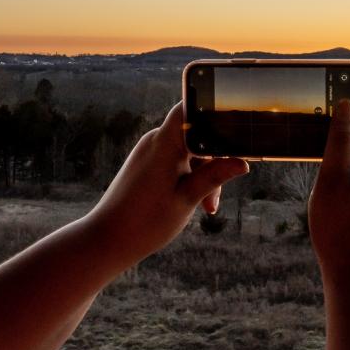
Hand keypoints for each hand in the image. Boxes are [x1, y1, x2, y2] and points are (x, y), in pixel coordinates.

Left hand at [86, 103, 248, 266]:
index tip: (235, 124)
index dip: (214, 110)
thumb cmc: (145, 221)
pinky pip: (178, 161)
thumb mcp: (188, 198)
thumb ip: (215, 176)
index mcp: (164, 143)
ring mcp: (151, 152)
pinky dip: (191, 177)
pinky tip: (197, 202)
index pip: (190, 108)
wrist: (107, 241)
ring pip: (191, 152)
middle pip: (198, 135)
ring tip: (207, 206)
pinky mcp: (148, 164)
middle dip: (215, 160)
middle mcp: (156, 141)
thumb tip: (243, 163)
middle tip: (217, 193)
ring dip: (204, 174)